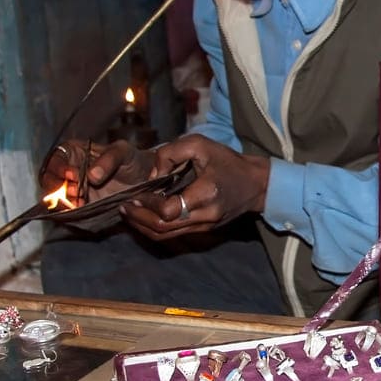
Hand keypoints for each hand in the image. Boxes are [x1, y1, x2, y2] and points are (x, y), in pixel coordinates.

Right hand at [40, 140, 154, 230]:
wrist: (143, 180)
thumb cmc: (131, 160)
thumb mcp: (123, 152)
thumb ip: (109, 160)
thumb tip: (91, 176)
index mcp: (72, 151)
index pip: (56, 159)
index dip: (60, 168)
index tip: (73, 176)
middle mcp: (66, 171)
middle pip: (48, 180)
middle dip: (58, 188)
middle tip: (77, 192)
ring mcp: (70, 190)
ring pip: (53, 198)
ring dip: (62, 202)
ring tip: (81, 203)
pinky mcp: (76, 206)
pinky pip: (64, 212)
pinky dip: (68, 214)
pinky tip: (81, 211)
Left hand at [121, 134, 270, 240]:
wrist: (256, 184)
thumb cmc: (227, 161)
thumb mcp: (200, 144)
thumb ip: (170, 153)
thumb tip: (152, 175)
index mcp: (206, 193)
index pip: (169, 210)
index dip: (148, 204)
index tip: (136, 192)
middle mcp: (205, 215)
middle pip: (163, 228)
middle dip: (139, 219)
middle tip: (124, 206)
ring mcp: (205, 226)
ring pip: (166, 236)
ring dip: (143, 226)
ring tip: (129, 212)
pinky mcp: (203, 231)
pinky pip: (173, 235)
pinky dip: (155, 228)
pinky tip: (144, 217)